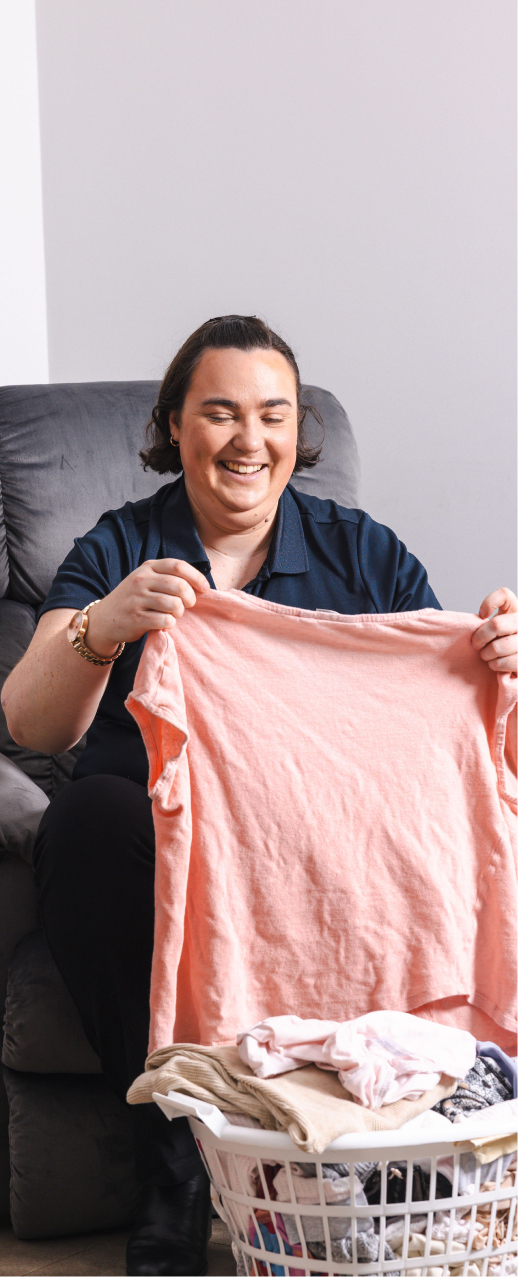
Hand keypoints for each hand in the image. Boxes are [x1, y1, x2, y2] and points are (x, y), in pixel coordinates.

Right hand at [86, 559, 209, 654]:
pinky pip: (165, 620)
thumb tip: (200, 585)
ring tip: (173, 615)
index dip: (196, 577)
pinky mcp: (136, 618)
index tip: (205, 588)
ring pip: (174, 604)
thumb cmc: (133, 600)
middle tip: (188, 605)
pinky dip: (170, 624)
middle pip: (179, 586)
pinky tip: (164, 623)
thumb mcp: (145, 581)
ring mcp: (137, 599)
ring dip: (179, 612)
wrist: (103, 619)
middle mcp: (141, 580)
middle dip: (190, 598)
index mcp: (147, 568)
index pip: (178, 566)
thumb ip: (167, 578)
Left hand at [472, 587, 517, 674]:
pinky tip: (496, 664)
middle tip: (476, 644)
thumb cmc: (498, 643)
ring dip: (486, 654)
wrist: (511, 665)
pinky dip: (494, 666)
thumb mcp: (493, 628)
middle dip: (480, 637)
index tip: (481, 616)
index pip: (505, 595)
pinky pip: (502, 663)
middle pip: (496, 625)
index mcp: (514, 611)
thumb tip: (477, 621)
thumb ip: (486, 622)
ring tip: (487, 656)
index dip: (489, 603)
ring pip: (497, 647)